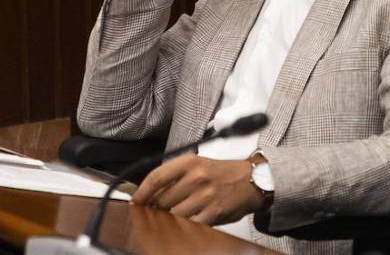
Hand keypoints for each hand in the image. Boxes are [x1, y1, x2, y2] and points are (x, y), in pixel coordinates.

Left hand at [132, 154, 266, 225]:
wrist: (253, 181)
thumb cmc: (223, 174)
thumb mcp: (199, 165)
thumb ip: (176, 176)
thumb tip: (149, 195)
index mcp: (190, 162)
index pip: (156, 177)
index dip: (141, 192)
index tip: (136, 201)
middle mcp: (197, 176)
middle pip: (162, 200)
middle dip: (159, 208)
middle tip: (162, 210)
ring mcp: (205, 195)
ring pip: (174, 215)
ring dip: (171, 219)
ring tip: (178, 216)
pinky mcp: (214, 212)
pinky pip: (190, 224)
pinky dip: (186, 226)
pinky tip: (190, 222)